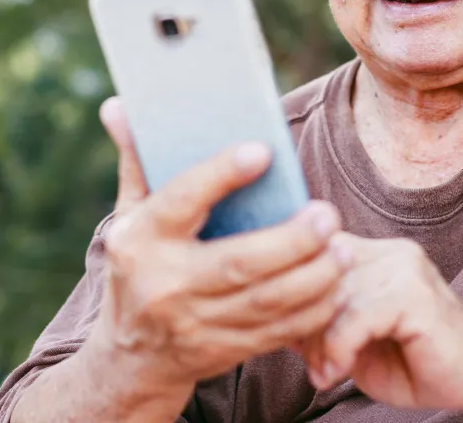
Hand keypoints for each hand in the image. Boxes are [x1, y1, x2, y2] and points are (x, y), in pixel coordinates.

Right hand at [88, 97, 353, 397]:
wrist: (130, 357)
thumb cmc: (139, 265)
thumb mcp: (129, 216)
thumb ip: (136, 162)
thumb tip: (118, 104)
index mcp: (140, 239)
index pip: (181, 200)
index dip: (221, 175)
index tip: (263, 150)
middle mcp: (165, 283)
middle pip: (238, 263)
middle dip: (291, 240)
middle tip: (327, 213)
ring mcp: (196, 324)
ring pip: (266, 302)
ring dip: (314, 276)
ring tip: (344, 248)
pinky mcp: (224, 350)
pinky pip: (277, 332)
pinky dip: (314, 311)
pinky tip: (338, 284)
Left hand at [301, 234, 462, 420]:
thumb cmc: (415, 361)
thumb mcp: (355, 337)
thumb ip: (321, 318)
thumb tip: (269, 313)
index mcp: (376, 254)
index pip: (314, 252)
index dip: (295, 292)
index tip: (287, 333)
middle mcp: (389, 252)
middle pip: (318, 273)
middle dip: (301, 322)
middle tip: (307, 362)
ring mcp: (404, 269)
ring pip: (333, 296)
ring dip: (318, 342)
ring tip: (323, 372)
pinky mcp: (414, 295)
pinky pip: (355, 317)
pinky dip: (339, 348)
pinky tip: (338, 371)